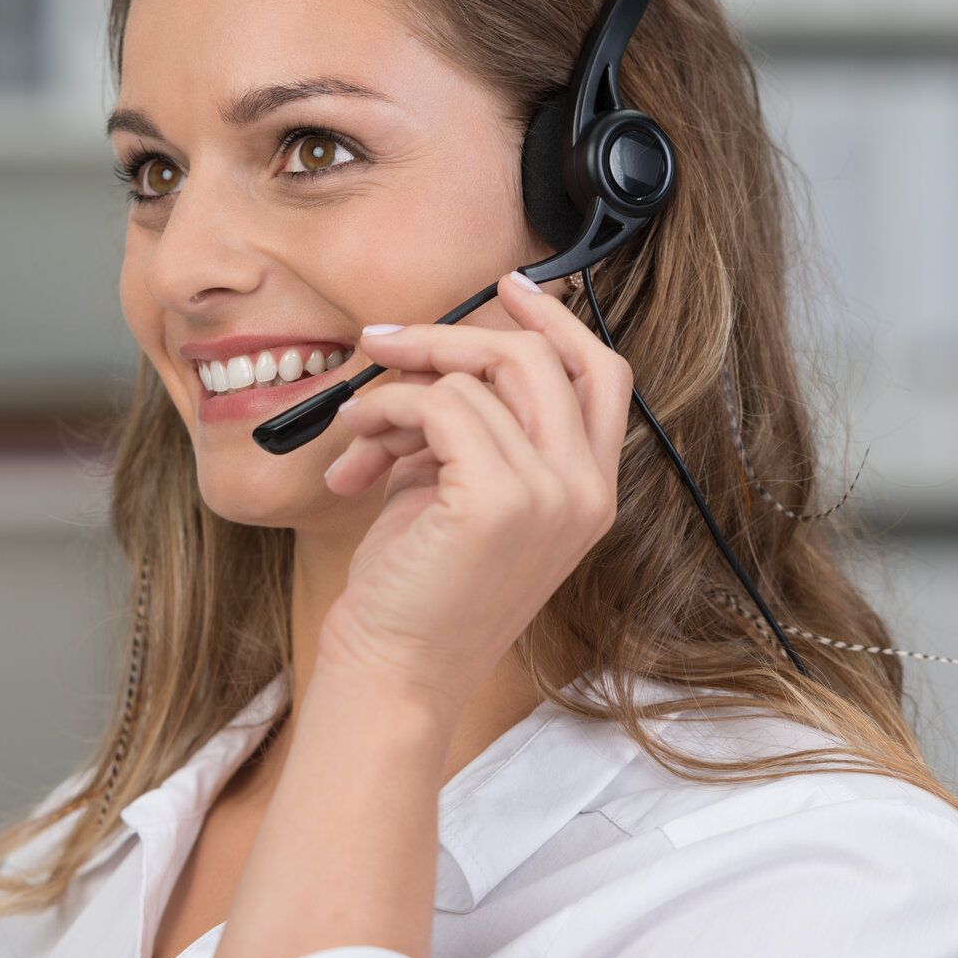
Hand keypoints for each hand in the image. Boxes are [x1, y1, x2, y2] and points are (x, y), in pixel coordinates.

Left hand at [317, 269, 634, 709]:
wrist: (393, 671)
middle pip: (539, 357)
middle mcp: (586, 492)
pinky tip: (356, 454)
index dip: (556, 321)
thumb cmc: (415, 588)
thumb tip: (432, 349)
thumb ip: (468, 425)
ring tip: (357, 426)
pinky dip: (386, 412)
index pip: (602, 374)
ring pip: (479, 375)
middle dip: (452, 336)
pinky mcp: (498, 499)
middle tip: (384, 342)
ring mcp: (550, 496)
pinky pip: (440, 405)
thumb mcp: (454, 490)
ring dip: (399, 386)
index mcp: (589, 492)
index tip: (508, 287)